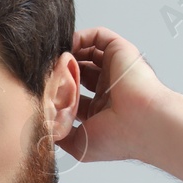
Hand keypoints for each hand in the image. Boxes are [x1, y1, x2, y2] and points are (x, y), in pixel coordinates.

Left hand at [55, 26, 170, 164]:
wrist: (143, 124)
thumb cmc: (118, 138)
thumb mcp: (80, 145)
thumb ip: (60, 136)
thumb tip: (43, 130)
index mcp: (101, 109)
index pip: (72, 95)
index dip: (55, 91)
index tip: (39, 90)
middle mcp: (108, 88)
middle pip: (77, 71)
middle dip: (59, 71)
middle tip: (43, 72)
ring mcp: (115, 69)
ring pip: (86, 52)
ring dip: (68, 53)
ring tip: (52, 58)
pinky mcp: (120, 51)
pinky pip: (97, 36)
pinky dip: (80, 37)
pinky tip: (66, 46)